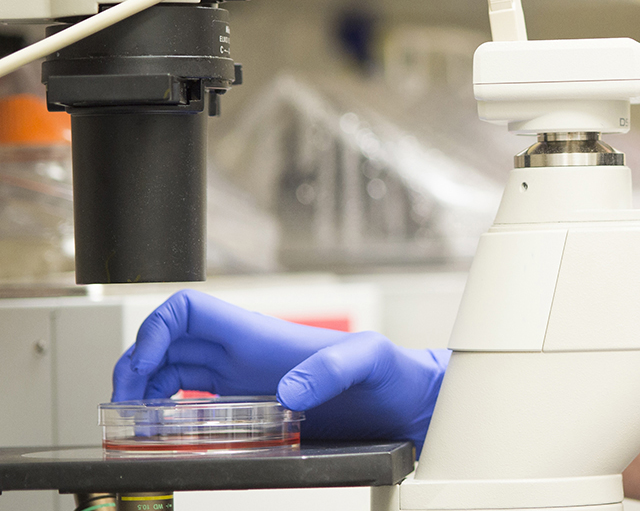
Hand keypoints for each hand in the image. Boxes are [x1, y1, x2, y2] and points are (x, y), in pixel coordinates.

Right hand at [112, 289, 449, 451]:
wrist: (409, 403)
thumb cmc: (394, 376)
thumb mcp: (370, 362)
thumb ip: (336, 367)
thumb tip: (291, 389)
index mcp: (260, 336)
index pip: (188, 312)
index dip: (154, 332)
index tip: (141, 369)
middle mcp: (247, 354)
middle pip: (168, 346)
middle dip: (135, 370)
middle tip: (122, 410)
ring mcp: (248, 379)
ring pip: (175, 374)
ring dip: (146, 394)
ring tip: (133, 426)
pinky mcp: (255, 406)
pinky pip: (197, 403)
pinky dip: (171, 415)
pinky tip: (167, 436)